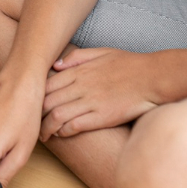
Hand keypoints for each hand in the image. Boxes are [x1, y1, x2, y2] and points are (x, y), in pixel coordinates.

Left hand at [41, 47, 158, 140]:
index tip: (33, 105)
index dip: (36, 96)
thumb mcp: (102, 52)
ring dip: (46, 128)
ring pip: (56, 115)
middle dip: (36, 115)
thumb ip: (77, 57)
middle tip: (33, 124)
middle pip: (47, 101)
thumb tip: (56, 65)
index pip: (47, 84)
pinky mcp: (101, 116)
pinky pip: (74, 125)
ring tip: (43, 135)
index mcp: (79, 70)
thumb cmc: (130, 64)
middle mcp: (81, 86)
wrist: (153, 77)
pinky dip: (63, 131)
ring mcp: (90, 102)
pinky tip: (61, 134)